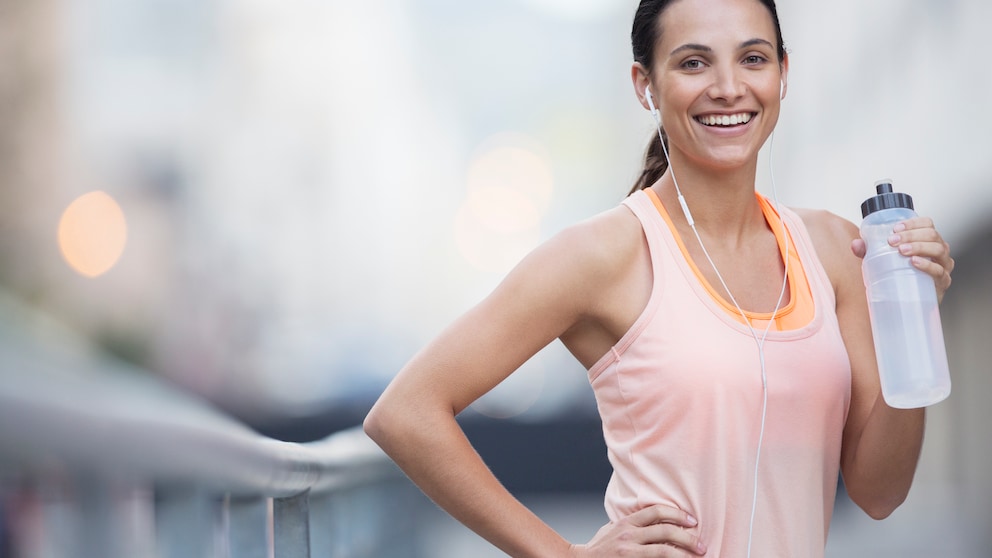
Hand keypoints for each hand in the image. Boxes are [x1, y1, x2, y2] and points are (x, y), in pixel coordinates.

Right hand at [569, 505, 706, 556]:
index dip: (678, 514)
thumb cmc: (598, 548)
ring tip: (696, 557)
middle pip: (666, 531)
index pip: (657, 512)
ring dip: (684, 554)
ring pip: (664, 551)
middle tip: (702, 546)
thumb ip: (629, 523)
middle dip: (688, 538)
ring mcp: (629, 552)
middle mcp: (628, 535)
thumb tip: (651, 519)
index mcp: (626, 522)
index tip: (692, 521)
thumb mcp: (611, 528)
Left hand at [850, 216, 953, 302]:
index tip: (895, 228)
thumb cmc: (898, 275)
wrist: (908, 303)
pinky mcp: (942, 282)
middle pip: (932, 235)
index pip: (927, 223)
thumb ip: (868, 252)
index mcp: (927, 240)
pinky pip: (939, 271)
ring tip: (902, 250)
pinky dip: (927, 265)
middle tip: (892, 241)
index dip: (913, 223)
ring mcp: (943, 266)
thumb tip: (855, 245)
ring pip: (938, 249)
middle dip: (911, 235)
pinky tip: (915, 263)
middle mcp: (939, 250)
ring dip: (919, 247)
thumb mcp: (882, 261)